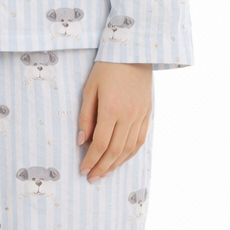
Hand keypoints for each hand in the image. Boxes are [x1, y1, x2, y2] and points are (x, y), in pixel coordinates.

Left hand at [77, 61, 151, 181]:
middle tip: (92, 177)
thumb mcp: (89, 88)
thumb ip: (86, 116)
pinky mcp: (147, 114)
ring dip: (116, 164)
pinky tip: (121, 159)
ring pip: (129, 149)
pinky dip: (130, 153)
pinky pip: (140, 140)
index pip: (101, 143)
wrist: (132, 52)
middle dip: (103, 167)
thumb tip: (82, 141)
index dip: (92, 160)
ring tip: (105, 172)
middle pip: (116, 151)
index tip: (83, 170)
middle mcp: (128, 116)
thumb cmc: (106, 68)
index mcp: (111, 109)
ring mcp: (140, 116)